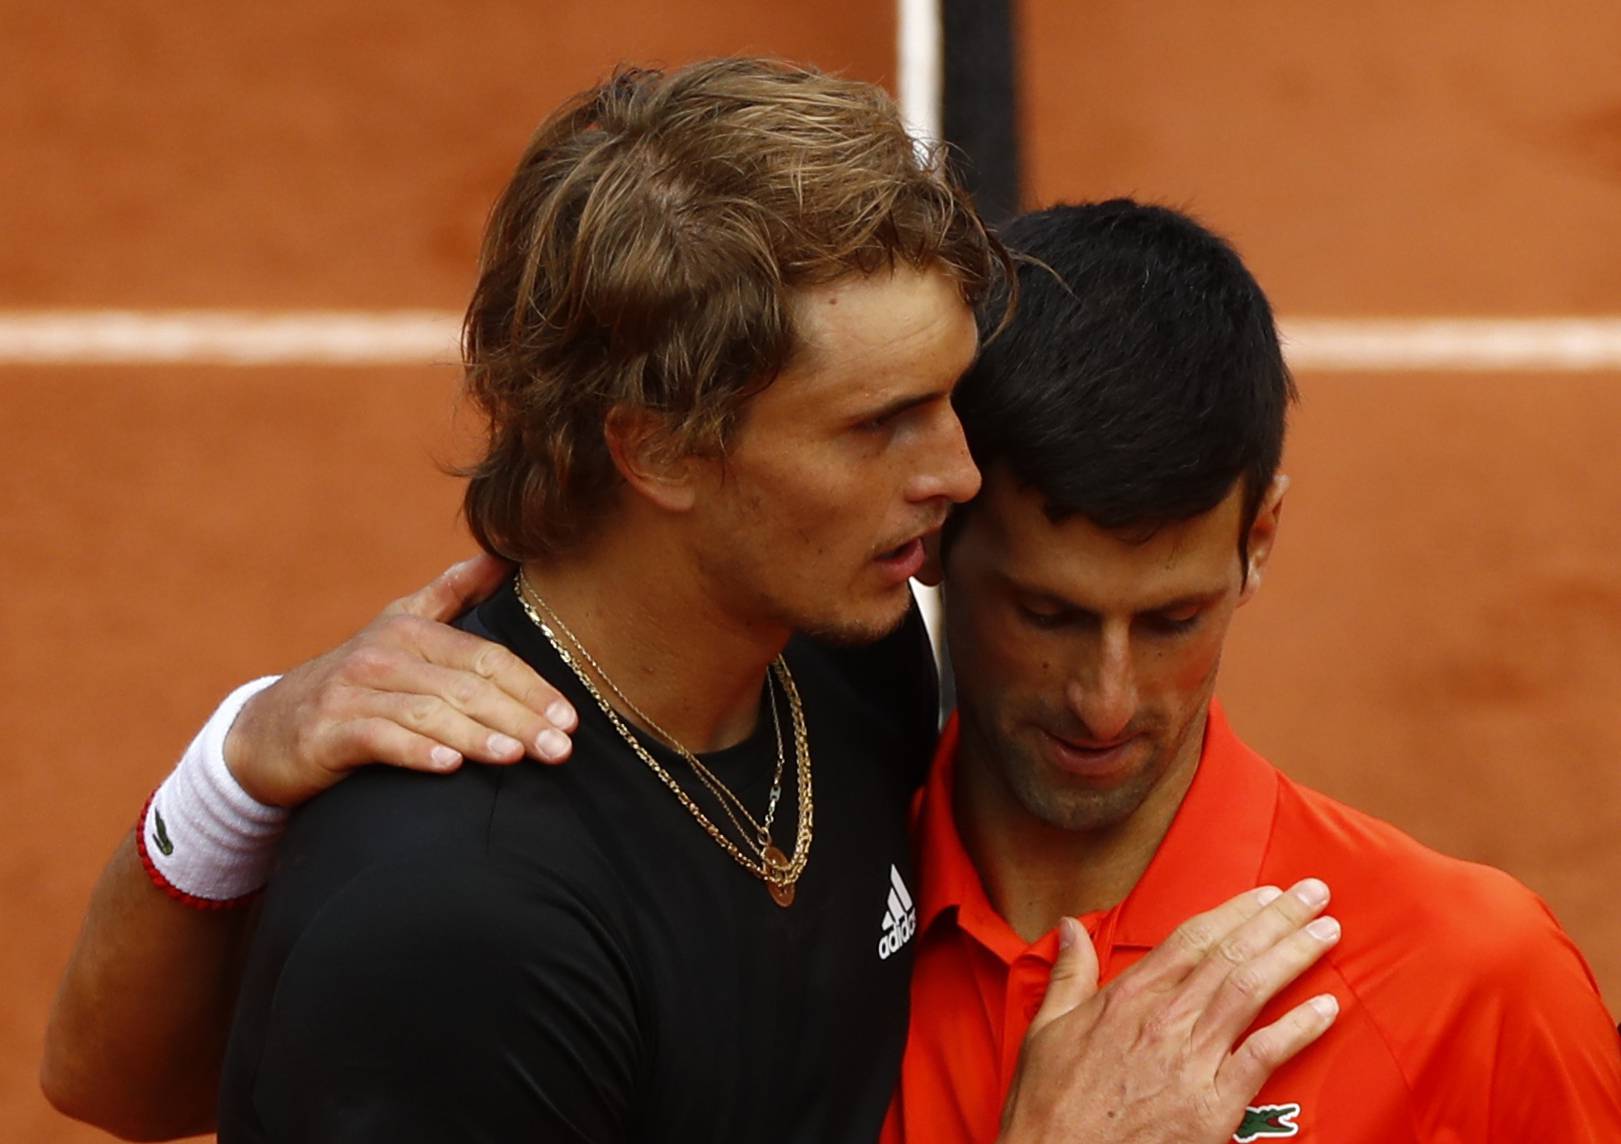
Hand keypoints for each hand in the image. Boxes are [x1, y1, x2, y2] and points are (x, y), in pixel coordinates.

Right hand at [223, 554, 577, 806]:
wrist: (265, 731)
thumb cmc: (353, 683)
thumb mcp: (396, 627)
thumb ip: (450, 594)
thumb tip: (502, 556)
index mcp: (410, 629)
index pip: (486, 658)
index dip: (531, 687)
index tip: (569, 719)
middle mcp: (382, 654)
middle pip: (466, 686)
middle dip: (519, 717)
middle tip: (560, 748)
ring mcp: (351, 692)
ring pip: (428, 712)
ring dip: (477, 736)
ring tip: (517, 756)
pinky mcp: (325, 731)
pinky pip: (378, 738)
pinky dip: (416, 752)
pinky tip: (449, 767)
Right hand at [998, 879, 1341, 1143]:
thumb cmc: (1050, 1104)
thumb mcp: (1046, 1028)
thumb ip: (1069, 973)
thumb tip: (1071, 925)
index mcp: (1127, 997)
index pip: (1191, 939)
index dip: (1234, 911)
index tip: (1265, 893)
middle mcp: (1164, 1018)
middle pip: (1230, 955)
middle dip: (1277, 920)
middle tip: (1314, 893)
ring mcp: (1191, 1059)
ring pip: (1250, 992)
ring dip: (1292, 957)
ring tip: (1327, 932)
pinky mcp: (1212, 1104)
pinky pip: (1263, 1055)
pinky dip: (1297, 1029)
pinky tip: (1326, 1008)